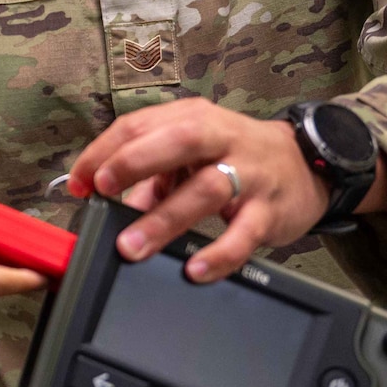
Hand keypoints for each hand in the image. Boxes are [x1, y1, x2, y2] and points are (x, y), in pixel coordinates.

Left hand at [67, 101, 372, 281]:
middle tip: (102, 189)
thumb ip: (151, 178)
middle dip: (133, 163)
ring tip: (132, 246)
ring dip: (163, 220)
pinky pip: (243, 233)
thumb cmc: (237, 157)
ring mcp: (249, 172)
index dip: (104, 152)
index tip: (78, 182)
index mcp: (193, 118)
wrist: (308, 164)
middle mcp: (221, 138)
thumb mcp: (192, 155)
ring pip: (205, 190)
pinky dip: (218, 253)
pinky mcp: (270, 208)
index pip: (139, 125)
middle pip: (176, 141)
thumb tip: (106, 205)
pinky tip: (195, 269)